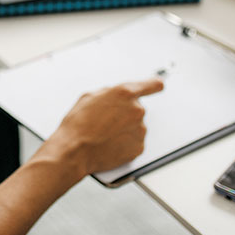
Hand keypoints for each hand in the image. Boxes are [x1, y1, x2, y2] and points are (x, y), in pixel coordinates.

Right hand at [38, 78, 163, 177]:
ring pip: (136, 126)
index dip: (154, 85)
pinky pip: (135, 141)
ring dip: (124, 128)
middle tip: (106, 120)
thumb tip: (114, 96)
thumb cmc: (78, 124)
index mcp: (124, 93)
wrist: (76, 150)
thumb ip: (108, 93)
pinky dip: (125, 142)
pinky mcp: (139, 147)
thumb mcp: (89, 97)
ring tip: (104, 134)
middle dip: (125, 113)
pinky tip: (110, 143)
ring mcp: (140, 130)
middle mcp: (137, 110)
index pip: (152, 84)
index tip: (158, 85)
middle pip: (137, 108)